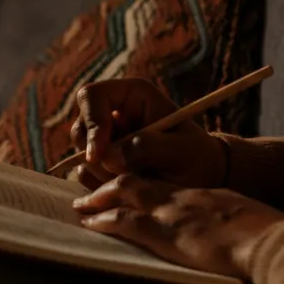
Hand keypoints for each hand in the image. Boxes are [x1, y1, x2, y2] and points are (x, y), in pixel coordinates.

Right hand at [70, 78, 226, 189]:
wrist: (203, 181)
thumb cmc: (198, 158)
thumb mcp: (180, 150)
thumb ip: (146, 147)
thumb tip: (109, 156)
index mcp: (131, 94)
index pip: (92, 96)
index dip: (91, 122)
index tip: (99, 153)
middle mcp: (112, 112)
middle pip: (80, 127)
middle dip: (95, 155)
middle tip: (120, 176)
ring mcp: (104, 138)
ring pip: (80, 153)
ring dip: (101, 173)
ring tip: (135, 182)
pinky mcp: (101, 162)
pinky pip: (85, 174)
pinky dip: (101, 186)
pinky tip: (128, 188)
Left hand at [73, 174, 283, 278]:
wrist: (270, 243)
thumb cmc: (271, 239)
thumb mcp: (252, 226)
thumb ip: (237, 228)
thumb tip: (242, 242)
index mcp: (205, 196)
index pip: (165, 187)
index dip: (143, 188)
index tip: (127, 191)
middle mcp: (183, 197)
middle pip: (138, 182)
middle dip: (111, 186)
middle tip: (89, 192)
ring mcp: (172, 211)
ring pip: (124, 194)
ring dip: (99, 200)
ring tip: (79, 206)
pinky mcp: (163, 232)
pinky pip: (124, 221)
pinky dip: (103, 220)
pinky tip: (89, 224)